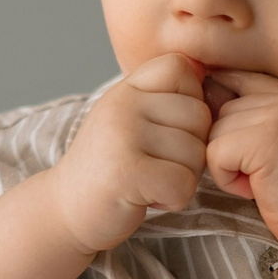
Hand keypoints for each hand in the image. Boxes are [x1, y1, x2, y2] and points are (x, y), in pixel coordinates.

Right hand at [46, 53, 212, 255]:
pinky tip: (147, 197)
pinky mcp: (127, 172)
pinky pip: (184, 183)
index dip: (189, 101)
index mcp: (126, 88)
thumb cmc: (112, 167)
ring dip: (181, 178)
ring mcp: (122, 135)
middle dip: (190, 150)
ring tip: (148, 180)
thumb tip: (210, 80)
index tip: (164, 129)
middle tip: (155, 165)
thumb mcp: (133, 119)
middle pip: (200, 116)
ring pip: (196, 154)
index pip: (180, 68)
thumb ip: (166, 98)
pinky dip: (173, 199)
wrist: (67, 210)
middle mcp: (122, 104)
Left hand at [203, 70, 277, 255]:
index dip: (227, 101)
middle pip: (225, 108)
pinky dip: (227, 179)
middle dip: (231, 146)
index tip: (233, 139)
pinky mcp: (264, 141)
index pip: (246, 78)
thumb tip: (210, 102)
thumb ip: (264, 122)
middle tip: (260, 176)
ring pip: (216, 131)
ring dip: (228, 165)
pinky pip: (215, 152)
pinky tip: (255, 191)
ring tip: (260, 183)